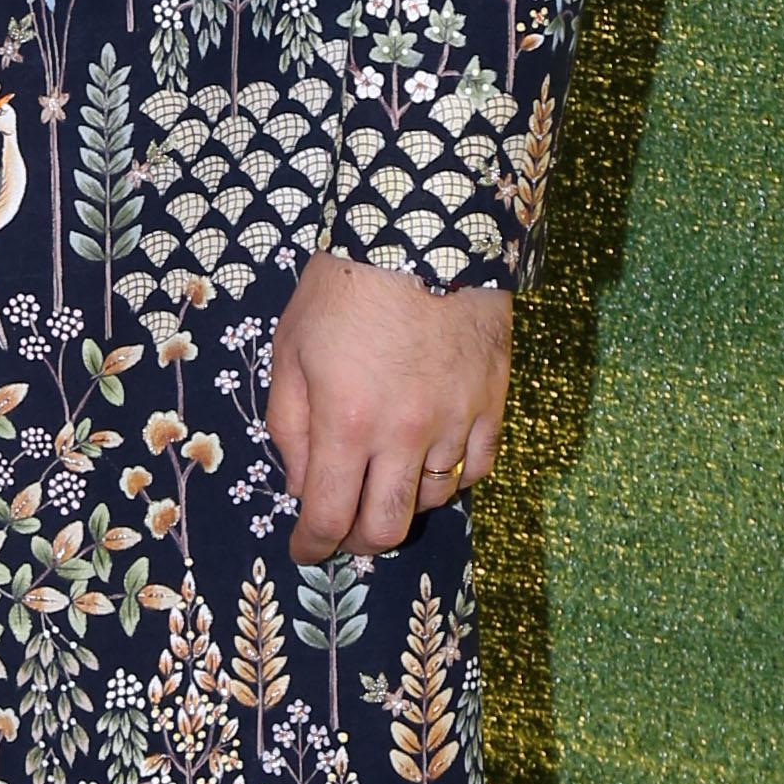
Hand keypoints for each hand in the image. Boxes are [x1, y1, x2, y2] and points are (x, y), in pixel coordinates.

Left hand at [265, 257, 509, 563]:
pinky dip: (453, 478)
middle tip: (345, 530)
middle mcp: (404, 434)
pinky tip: (432, 462)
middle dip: (358, 541)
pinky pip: (478, 469)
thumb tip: (303, 486)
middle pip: (387, 527)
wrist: (420, 232)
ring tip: (386, 481)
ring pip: (434, 501)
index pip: (329, 517)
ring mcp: (456, 421)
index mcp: (346, 422)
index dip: (312, 547)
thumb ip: (290, 427)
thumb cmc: (342, 287)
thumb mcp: (290, 351)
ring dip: (403, 502)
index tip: (304, 550)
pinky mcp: (493, 403)